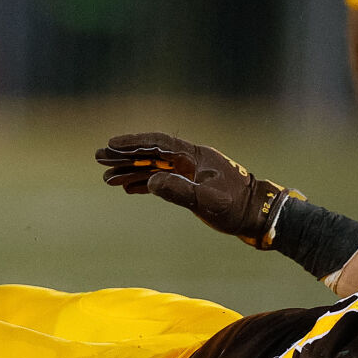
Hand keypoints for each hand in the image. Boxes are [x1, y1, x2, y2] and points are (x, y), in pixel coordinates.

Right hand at [95, 131, 293, 247]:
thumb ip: (179, 190)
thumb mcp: (207, 200)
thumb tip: (152, 182)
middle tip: (98, 158)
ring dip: (130, 172)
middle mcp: (189, 160)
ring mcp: (189, 172)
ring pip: (153, 168)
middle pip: (151, 154)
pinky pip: (161, 181)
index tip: (112, 144)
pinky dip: (143, 184)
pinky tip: (127, 189)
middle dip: (124, 156)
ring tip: (106, 179)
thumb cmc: (237, 206)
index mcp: (195, 155)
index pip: (158, 144)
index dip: (133, 142)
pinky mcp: (190, 186)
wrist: (258, 215)